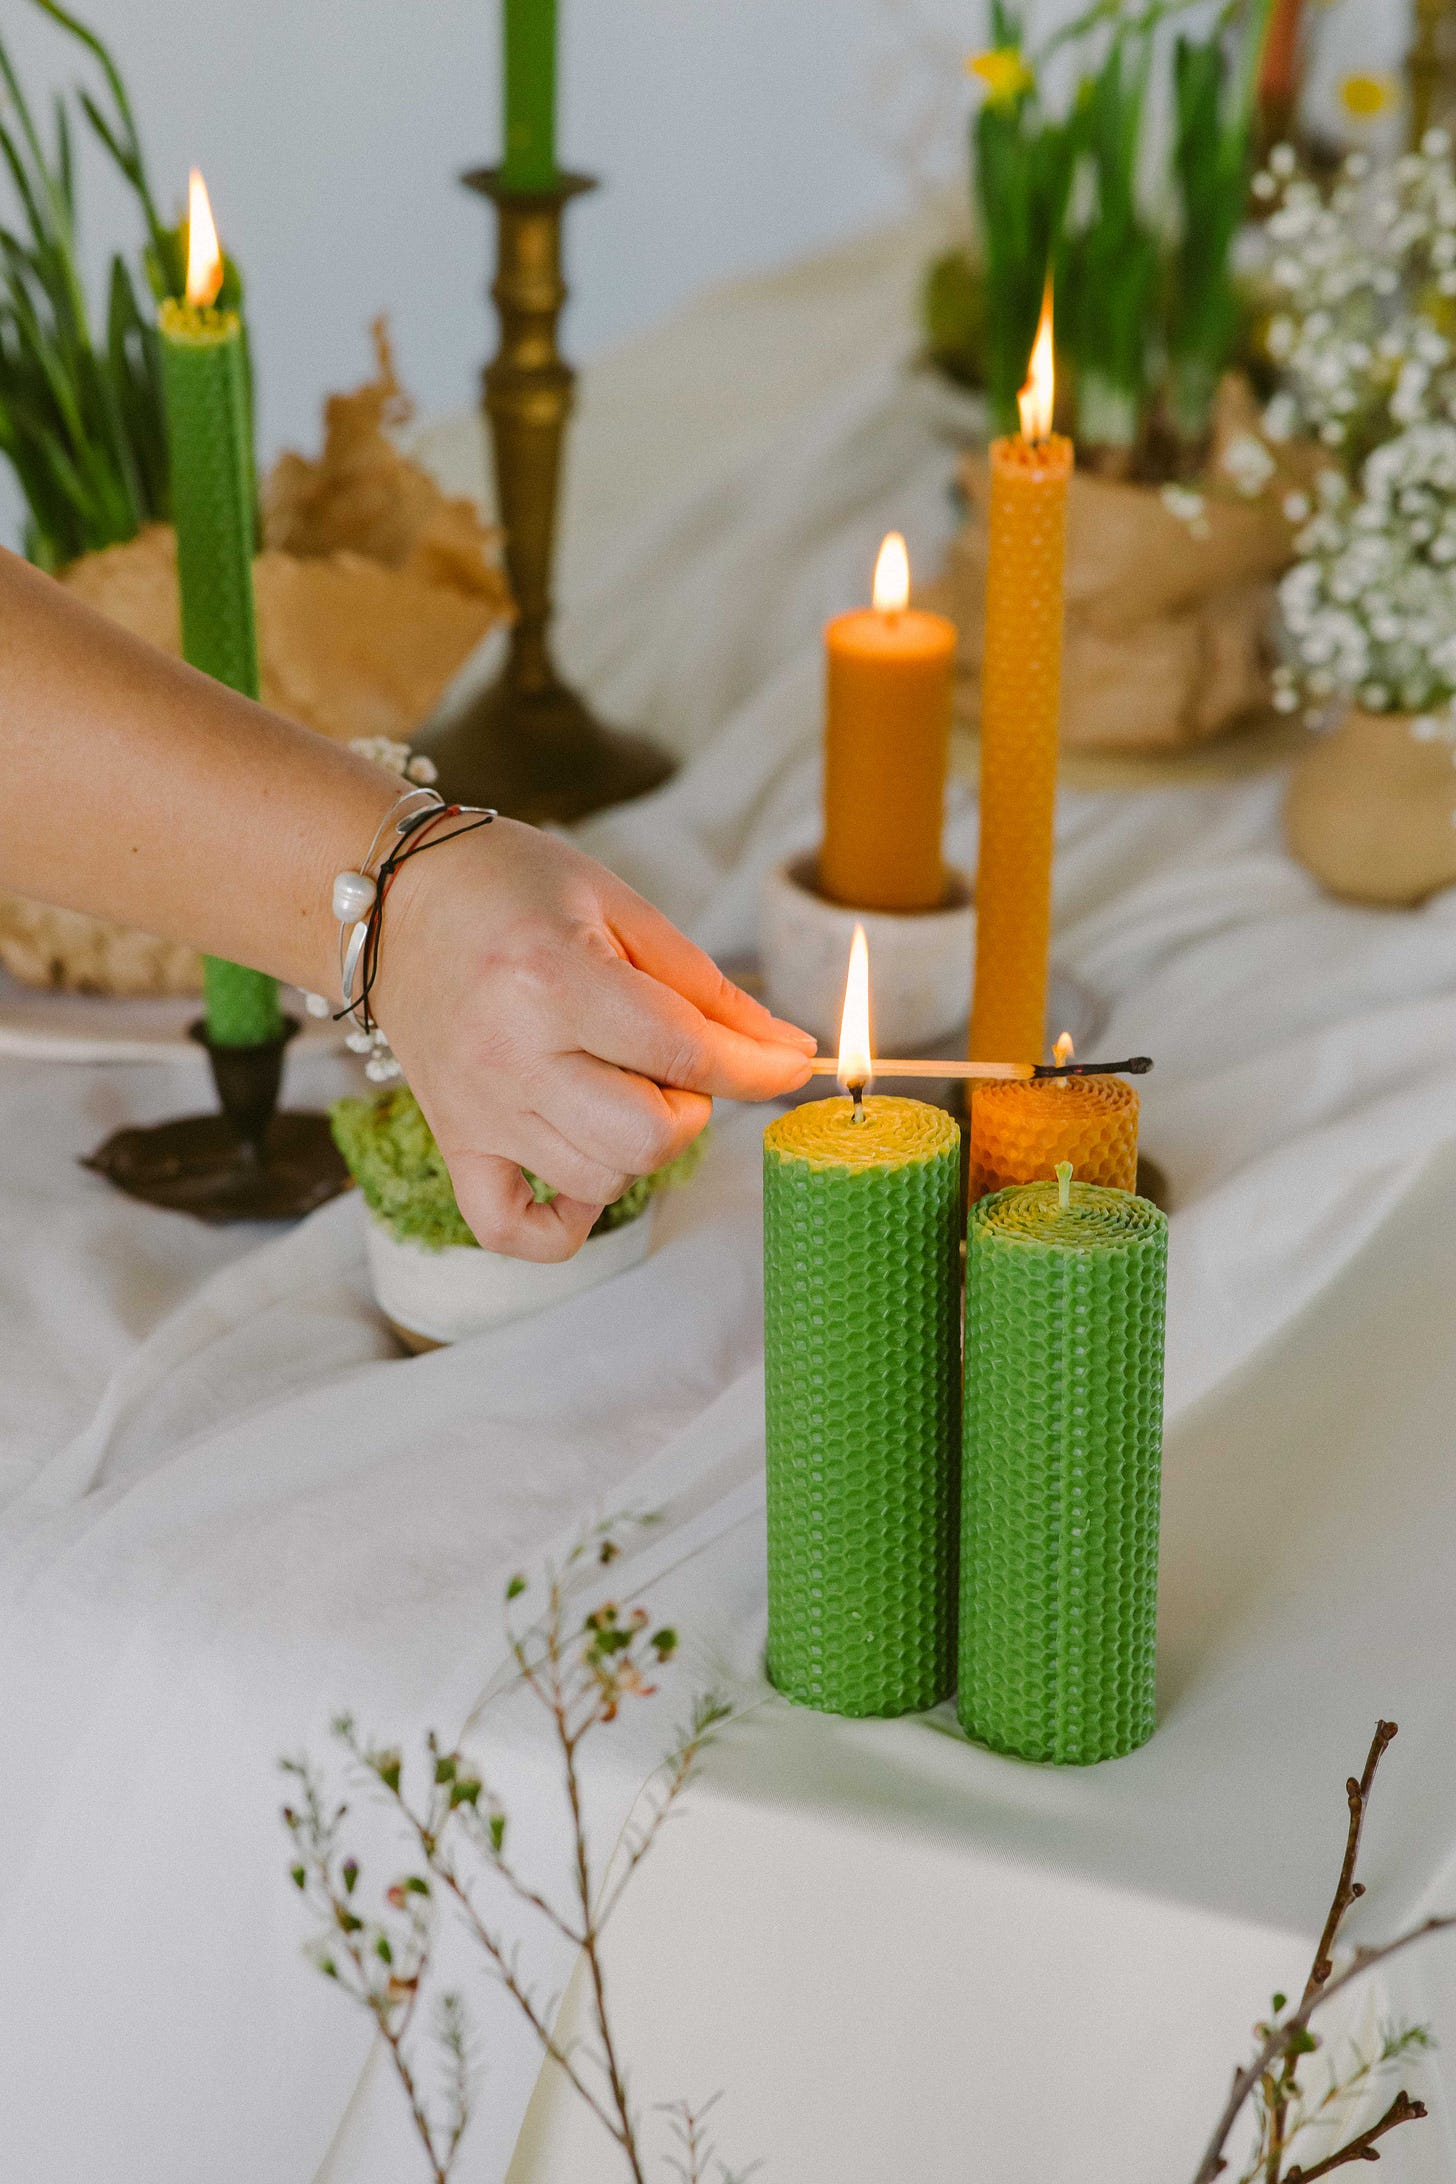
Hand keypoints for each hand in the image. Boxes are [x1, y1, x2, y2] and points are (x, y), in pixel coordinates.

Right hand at [372, 818, 814, 1260]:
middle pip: (647, 1138)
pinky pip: (513, 1230)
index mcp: (554, 978)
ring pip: (602, 1182)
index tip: (789, 1063)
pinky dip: (563, 1223)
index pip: (684, 1053)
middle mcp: (511, 1055)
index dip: (756, 1068)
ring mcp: (478, 1110)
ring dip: (638, 1146)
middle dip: (691, 1109)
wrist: (392, 901)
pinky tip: (581, 1170)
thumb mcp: (618, 908)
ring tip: (617, 1085)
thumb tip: (786, 1051)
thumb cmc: (511, 888)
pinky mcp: (454, 1142)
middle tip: (672, 1063)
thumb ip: (706, 988)